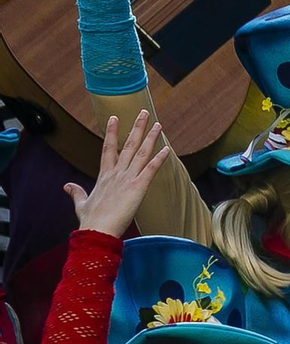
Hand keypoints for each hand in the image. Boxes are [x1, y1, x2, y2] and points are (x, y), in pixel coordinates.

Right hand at [66, 112, 170, 237]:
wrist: (97, 230)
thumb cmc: (91, 220)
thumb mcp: (81, 203)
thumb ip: (76, 192)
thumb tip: (67, 186)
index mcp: (104, 175)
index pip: (108, 148)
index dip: (112, 133)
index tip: (115, 118)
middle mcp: (116, 173)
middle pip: (127, 145)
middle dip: (136, 127)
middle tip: (144, 113)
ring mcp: (127, 179)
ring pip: (140, 153)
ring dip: (150, 138)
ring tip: (157, 123)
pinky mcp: (137, 188)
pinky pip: (150, 170)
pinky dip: (159, 159)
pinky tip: (167, 149)